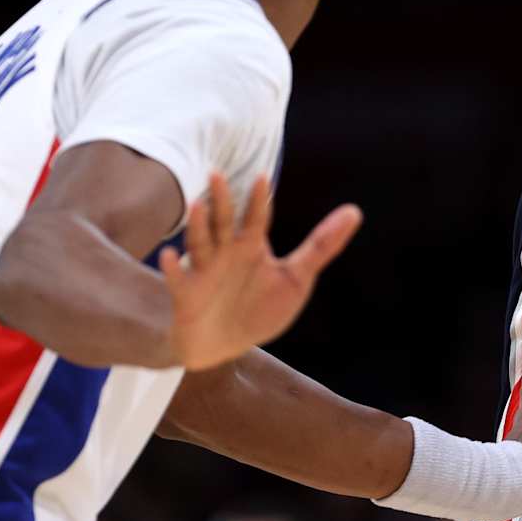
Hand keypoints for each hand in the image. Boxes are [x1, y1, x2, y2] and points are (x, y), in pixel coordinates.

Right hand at [159, 172, 362, 369]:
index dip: (259, 200)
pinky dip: (172, 269)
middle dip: (221, 201)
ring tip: (196, 207)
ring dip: (197, 226)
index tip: (262, 177)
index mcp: (251, 246)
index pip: (256, 218)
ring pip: (199, 244)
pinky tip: (167, 257)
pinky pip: (177, 280)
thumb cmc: (259, 307)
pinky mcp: (186, 295)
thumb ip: (322, 246)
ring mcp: (204, 272)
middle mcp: (226, 253)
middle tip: (217, 175)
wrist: (222, 345)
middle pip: (224, 222)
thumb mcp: (296, 278)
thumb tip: (355, 211)